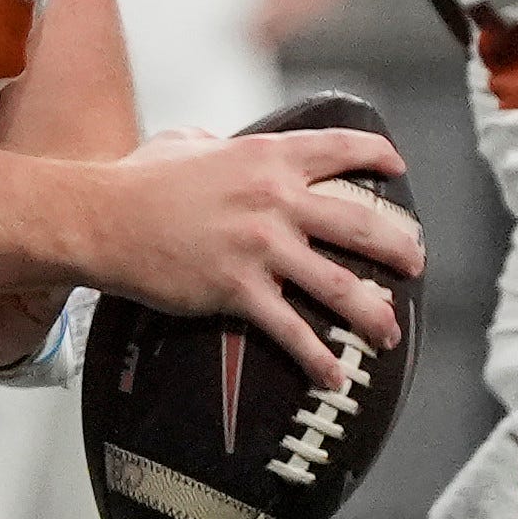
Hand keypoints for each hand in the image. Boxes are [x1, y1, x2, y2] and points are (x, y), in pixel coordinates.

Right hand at [69, 125, 425, 383]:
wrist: (101, 219)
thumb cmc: (138, 180)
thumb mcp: (185, 142)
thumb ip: (218, 143)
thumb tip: (222, 145)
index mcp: (267, 158)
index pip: (340, 149)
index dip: (378, 156)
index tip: (398, 166)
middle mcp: (274, 199)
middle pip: (361, 225)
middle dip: (399, 249)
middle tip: (416, 264)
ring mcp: (260, 247)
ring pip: (339, 285)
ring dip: (372, 312)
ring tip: (389, 331)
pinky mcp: (237, 289)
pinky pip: (291, 330)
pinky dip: (318, 358)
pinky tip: (335, 375)